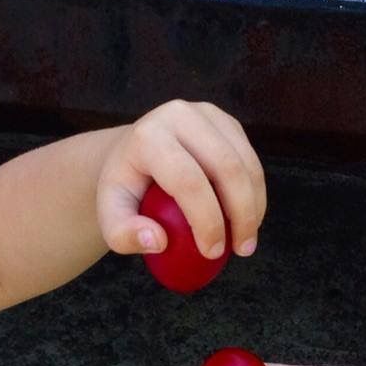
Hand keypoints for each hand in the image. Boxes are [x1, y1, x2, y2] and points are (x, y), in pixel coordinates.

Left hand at [96, 100, 265, 259]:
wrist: (130, 152)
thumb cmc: (124, 188)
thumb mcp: (110, 215)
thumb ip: (124, 235)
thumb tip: (158, 241)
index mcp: (148, 136)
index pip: (187, 180)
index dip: (206, 220)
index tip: (212, 252)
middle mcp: (179, 115)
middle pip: (226, 166)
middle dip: (241, 213)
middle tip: (242, 250)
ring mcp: (206, 114)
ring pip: (245, 162)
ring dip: (254, 205)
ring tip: (247, 239)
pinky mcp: (226, 122)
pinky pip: (251, 159)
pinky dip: (256, 193)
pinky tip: (248, 218)